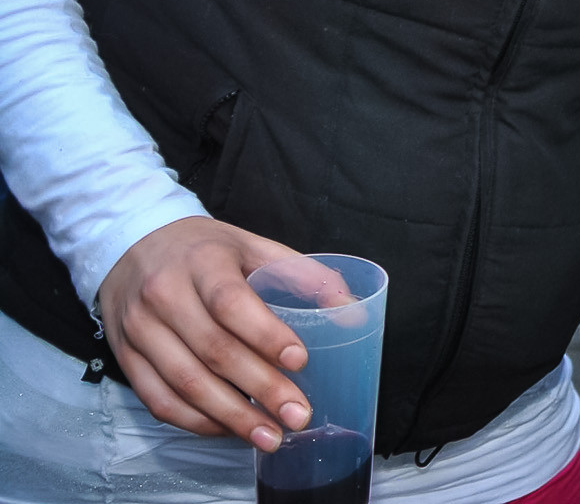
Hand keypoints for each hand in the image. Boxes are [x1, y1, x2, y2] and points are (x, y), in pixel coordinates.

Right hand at [97, 216, 312, 448]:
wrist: (133, 246)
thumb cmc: (206, 251)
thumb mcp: (254, 246)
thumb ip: (303, 275)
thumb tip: (351, 311)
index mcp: (202, 262)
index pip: (231, 303)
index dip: (266, 335)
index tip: (300, 361)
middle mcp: (164, 295)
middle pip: (213, 350)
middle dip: (260, 389)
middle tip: (297, 415)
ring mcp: (140, 329)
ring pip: (184, 383)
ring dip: (230, 416)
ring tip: (269, 436)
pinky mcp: (126, 356)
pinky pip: (158, 399)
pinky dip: (196, 421)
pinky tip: (228, 430)